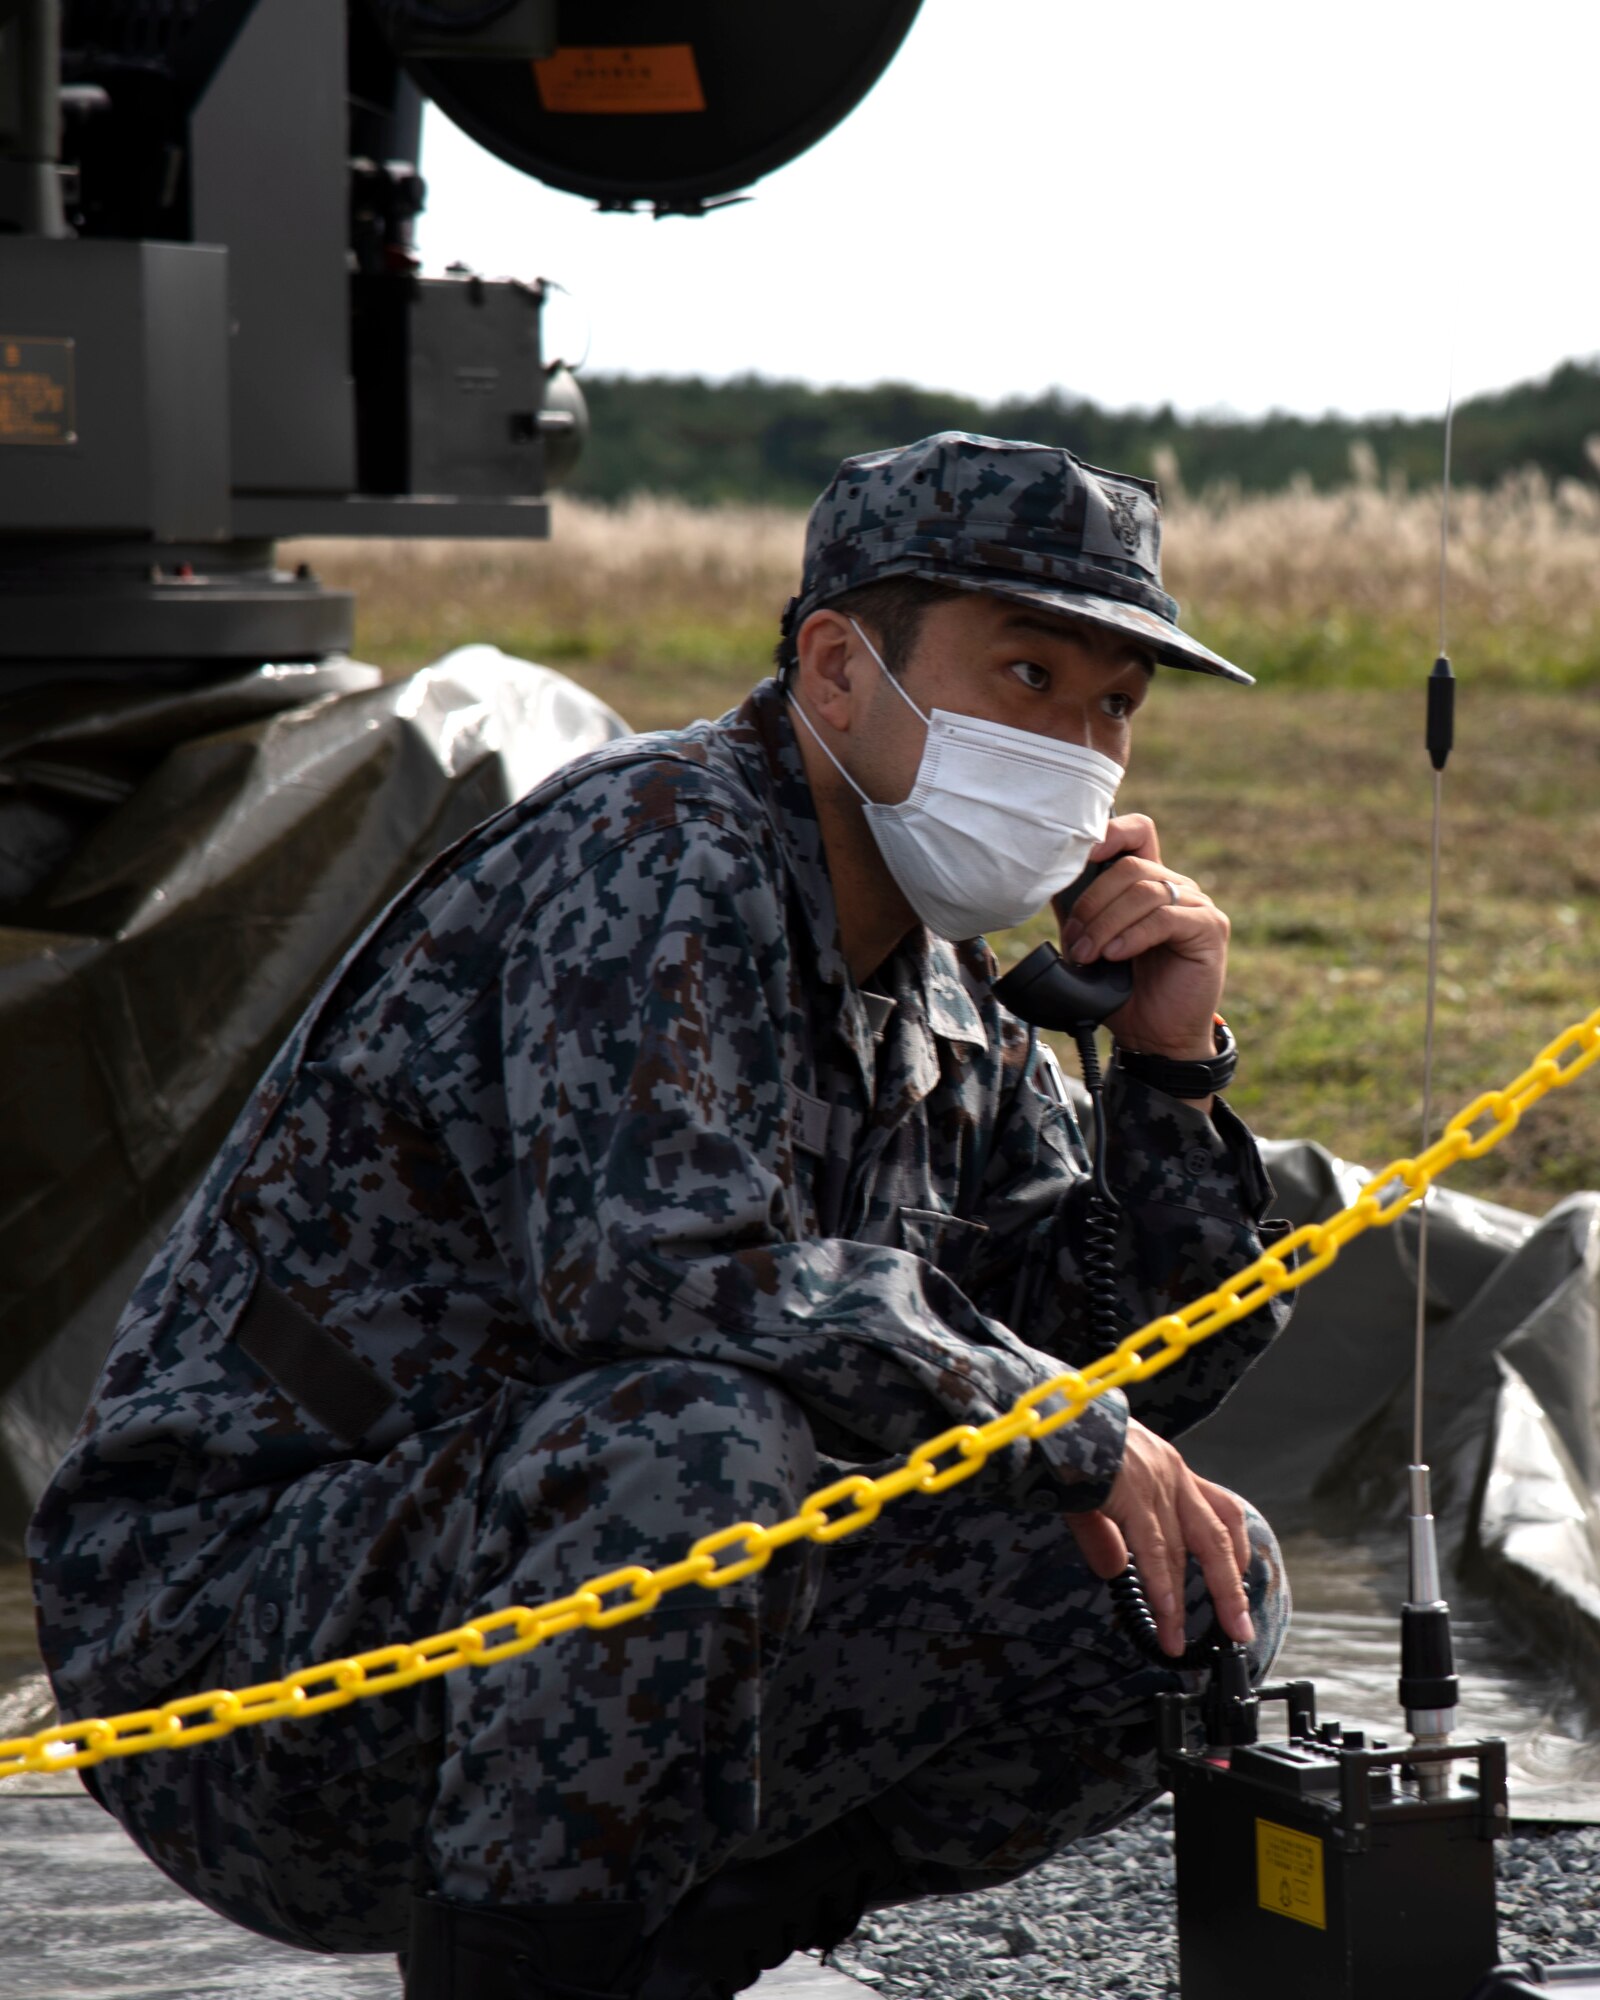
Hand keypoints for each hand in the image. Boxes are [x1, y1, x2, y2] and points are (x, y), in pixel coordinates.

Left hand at [1054, 815, 1226, 1062]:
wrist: (1155, 1037)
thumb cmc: (1125, 992)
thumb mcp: (1091, 945)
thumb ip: (1079, 912)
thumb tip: (1049, 882)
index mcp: (1150, 883)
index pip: (1137, 832)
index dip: (1110, 832)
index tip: (1082, 855)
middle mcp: (1177, 888)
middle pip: (1130, 866)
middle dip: (1093, 902)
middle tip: (1075, 940)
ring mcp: (1197, 906)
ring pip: (1144, 892)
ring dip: (1106, 923)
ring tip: (1089, 954)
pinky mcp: (1209, 929)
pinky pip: (1164, 918)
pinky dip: (1133, 935)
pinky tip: (1116, 955)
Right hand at [1065, 1417, 1254, 1656]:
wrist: (1049, 1413)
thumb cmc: (1067, 1441)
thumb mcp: (1095, 1488)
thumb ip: (1106, 1532)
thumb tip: (1114, 1570)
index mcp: (1168, 1465)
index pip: (1222, 1509)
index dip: (1235, 1549)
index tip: (1239, 1582)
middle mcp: (1171, 1471)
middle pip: (1219, 1536)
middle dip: (1230, 1588)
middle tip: (1238, 1630)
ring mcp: (1155, 1480)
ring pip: (1186, 1549)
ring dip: (1186, 1602)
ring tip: (1179, 1641)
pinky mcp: (1132, 1491)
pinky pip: (1153, 1548)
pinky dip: (1162, 1586)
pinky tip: (1162, 1615)